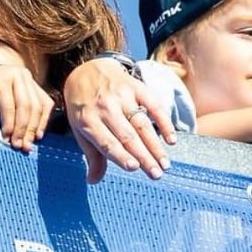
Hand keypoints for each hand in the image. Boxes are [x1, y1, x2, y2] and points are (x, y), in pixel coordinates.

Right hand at [0, 63, 54, 153]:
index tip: (37, 139)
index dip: (43, 122)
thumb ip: (18, 110)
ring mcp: (12, 75)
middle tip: (25, 147)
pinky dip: (9, 123)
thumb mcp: (5, 100)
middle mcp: (23, 75)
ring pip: (24, 107)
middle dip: (30, 130)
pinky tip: (5, 134)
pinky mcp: (0, 80)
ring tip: (15, 144)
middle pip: (36, 107)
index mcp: (28, 80)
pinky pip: (9, 106)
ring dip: (21, 129)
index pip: (45, 102)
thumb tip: (31, 136)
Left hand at [63, 58, 175, 183]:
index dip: (120, 155)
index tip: (134, 167)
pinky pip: (153, 105)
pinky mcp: (135, 86)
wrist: (86, 70)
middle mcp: (104, 107)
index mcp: (87, 120)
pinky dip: (164, 122)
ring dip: (155, 145)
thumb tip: (93, 180)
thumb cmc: (84, 106)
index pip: (106, 141)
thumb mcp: (79, 128)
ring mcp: (121, 96)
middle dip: (144, 157)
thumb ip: (91, 154)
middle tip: (156, 174)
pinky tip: (171, 139)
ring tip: (165, 164)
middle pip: (127, 136)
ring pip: (141, 124)